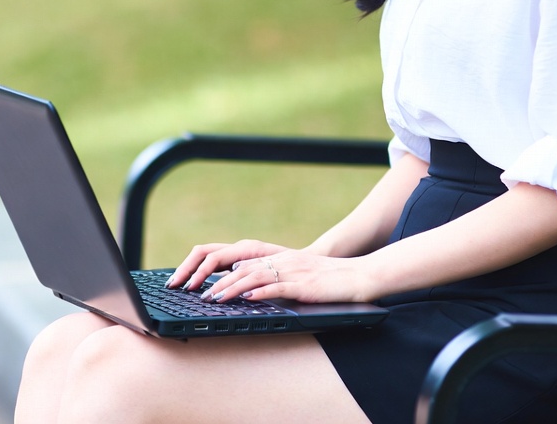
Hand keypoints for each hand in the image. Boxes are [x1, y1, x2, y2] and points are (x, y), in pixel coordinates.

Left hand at [167, 240, 379, 303]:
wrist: (358, 276)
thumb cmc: (329, 281)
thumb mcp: (297, 276)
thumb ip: (275, 279)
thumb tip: (247, 288)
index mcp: (279, 258)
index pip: (242, 260)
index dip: (218, 270)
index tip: (199, 282)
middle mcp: (283, 261)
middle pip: (243, 267)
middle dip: (218, 279)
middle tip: (198, 292)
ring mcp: (294, 272)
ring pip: (256, 276)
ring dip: (233, 287)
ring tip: (214, 298)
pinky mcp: (305, 285)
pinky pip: (280, 287)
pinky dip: (262, 292)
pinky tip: (249, 297)